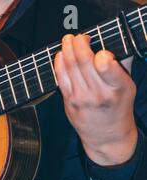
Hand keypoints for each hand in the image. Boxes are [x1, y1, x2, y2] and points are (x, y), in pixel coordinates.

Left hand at [54, 34, 137, 165]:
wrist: (106, 135)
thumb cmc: (117, 107)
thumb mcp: (128, 88)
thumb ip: (118, 68)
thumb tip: (104, 47)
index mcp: (118, 89)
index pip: (108, 68)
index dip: (101, 55)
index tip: (100, 50)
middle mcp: (98, 94)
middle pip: (83, 63)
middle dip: (79, 44)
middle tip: (79, 36)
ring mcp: (81, 98)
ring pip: (70, 67)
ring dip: (66, 49)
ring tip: (68, 40)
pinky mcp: (68, 102)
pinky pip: (60, 78)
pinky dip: (59, 63)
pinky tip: (60, 55)